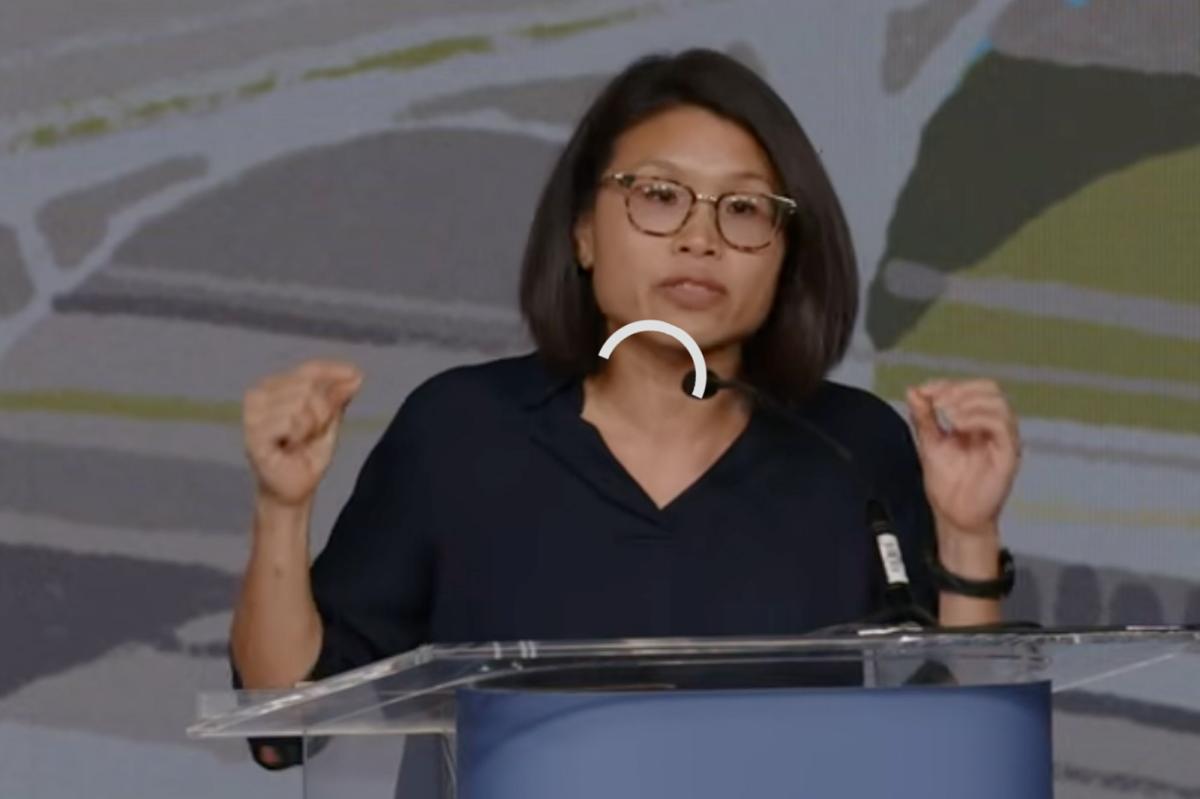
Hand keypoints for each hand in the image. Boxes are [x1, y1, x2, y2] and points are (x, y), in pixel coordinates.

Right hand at [243, 359, 363, 506]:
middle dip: (322, 412)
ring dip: (310, 427)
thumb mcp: (329, 422)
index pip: (308, 370)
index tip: (357, 374)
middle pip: (308, 386)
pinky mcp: (252, 434)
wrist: (295, 490)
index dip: (334, 371)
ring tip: (298, 442)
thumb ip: (337, 397)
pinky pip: (289, 421)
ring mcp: (252, 414)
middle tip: (311, 433)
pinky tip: (288, 446)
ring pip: (299, 403)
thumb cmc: (307, 455)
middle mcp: (258, 394)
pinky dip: (298, 435)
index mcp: (275, 386)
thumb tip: (356, 374)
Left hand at [905, 379, 1020, 538]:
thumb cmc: (946, 483)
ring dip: (968, 402)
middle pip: (989, 389)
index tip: (925, 392)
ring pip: (998, 404)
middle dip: (959, 390)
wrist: (954, 516)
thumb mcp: (929, 443)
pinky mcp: (1008, 455)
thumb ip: (923, 417)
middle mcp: (993, 426)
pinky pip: (1003, 427)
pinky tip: (958, 425)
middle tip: (936, 402)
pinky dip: (979, 418)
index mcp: (976, 420)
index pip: (971, 388)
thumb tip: (913, 390)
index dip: (948, 384)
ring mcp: (1003, 440)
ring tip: (946, 414)